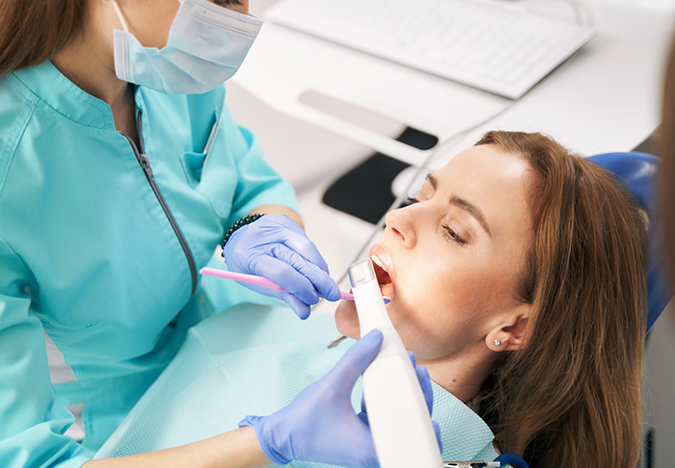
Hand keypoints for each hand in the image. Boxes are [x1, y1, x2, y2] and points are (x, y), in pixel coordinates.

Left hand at [223, 214, 339, 318]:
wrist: (242, 237)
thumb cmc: (248, 264)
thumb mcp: (259, 284)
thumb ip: (283, 296)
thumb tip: (305, 311)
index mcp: (250, 255)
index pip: (282, 272)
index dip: (301, 288)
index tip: (313, 300)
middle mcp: (265, 237)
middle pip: (300, 259)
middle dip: (320, 280)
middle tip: (332, 294)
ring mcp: (278, 226)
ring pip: (308, 249)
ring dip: (321, 269)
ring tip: (327, 284)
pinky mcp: (289, 222)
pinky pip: (308, 243)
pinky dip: (316, 260)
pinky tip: (318, 271)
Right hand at [239, 330, 441, 467]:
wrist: (284, 436)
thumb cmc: (304, 421)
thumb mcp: (331, 385)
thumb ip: (355, 360)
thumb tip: (376, 339)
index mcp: (371, 447)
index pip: (411, 428)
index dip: (422, 403)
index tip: (420, 378)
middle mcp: (374, 450)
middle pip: (410, 424)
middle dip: (417, 395)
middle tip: (417, 370)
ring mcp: (370, 446)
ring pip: (399, 422)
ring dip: (403, 397)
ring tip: (407, 372)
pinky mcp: (364, 439)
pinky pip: (385, 420)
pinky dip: (388, 402)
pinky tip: (387, 383)